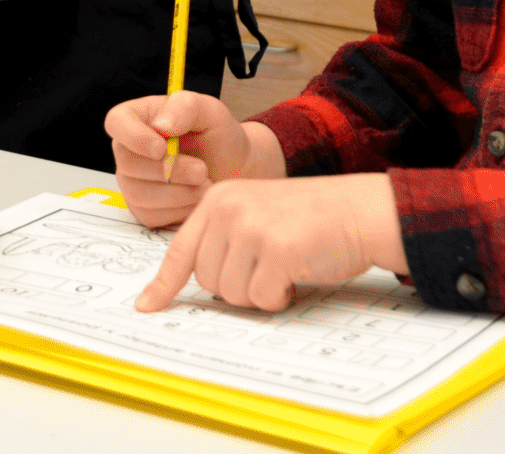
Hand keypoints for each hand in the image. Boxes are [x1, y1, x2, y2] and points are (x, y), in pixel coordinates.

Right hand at [106, 91, 278, 227]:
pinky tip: (197, 198)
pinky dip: (178, 209)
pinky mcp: (144, 208)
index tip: (161, 147)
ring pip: (138, 193)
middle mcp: (130, 149)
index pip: (117, 121)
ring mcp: (134, 180)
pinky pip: (150, 215)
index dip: (133, 136)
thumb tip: (160, 126)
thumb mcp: (212, 111)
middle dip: (168, 170)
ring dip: (177, 192)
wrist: (234, 169)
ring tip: (205, 184)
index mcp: (140, 118)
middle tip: (202, 170)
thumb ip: (186, 107)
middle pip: (127, 163)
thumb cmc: (220, 137)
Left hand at [134, 174, 407, 312]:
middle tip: (266, 266)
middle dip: (236, 286)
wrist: (358, 210)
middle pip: (207, 281)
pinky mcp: (276, 249)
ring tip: (283, 265)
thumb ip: (224, 237)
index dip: (163, 284)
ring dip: (259, 293)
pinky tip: (296, 272)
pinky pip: (262, 298)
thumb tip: (193, 282)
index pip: (180, 249)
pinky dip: (280, 297)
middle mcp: (229, 209)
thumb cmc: (311, 218)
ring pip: (232, 294)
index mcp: (219, 198)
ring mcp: (251, 228)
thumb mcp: (257, 213)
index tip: (147, 305)